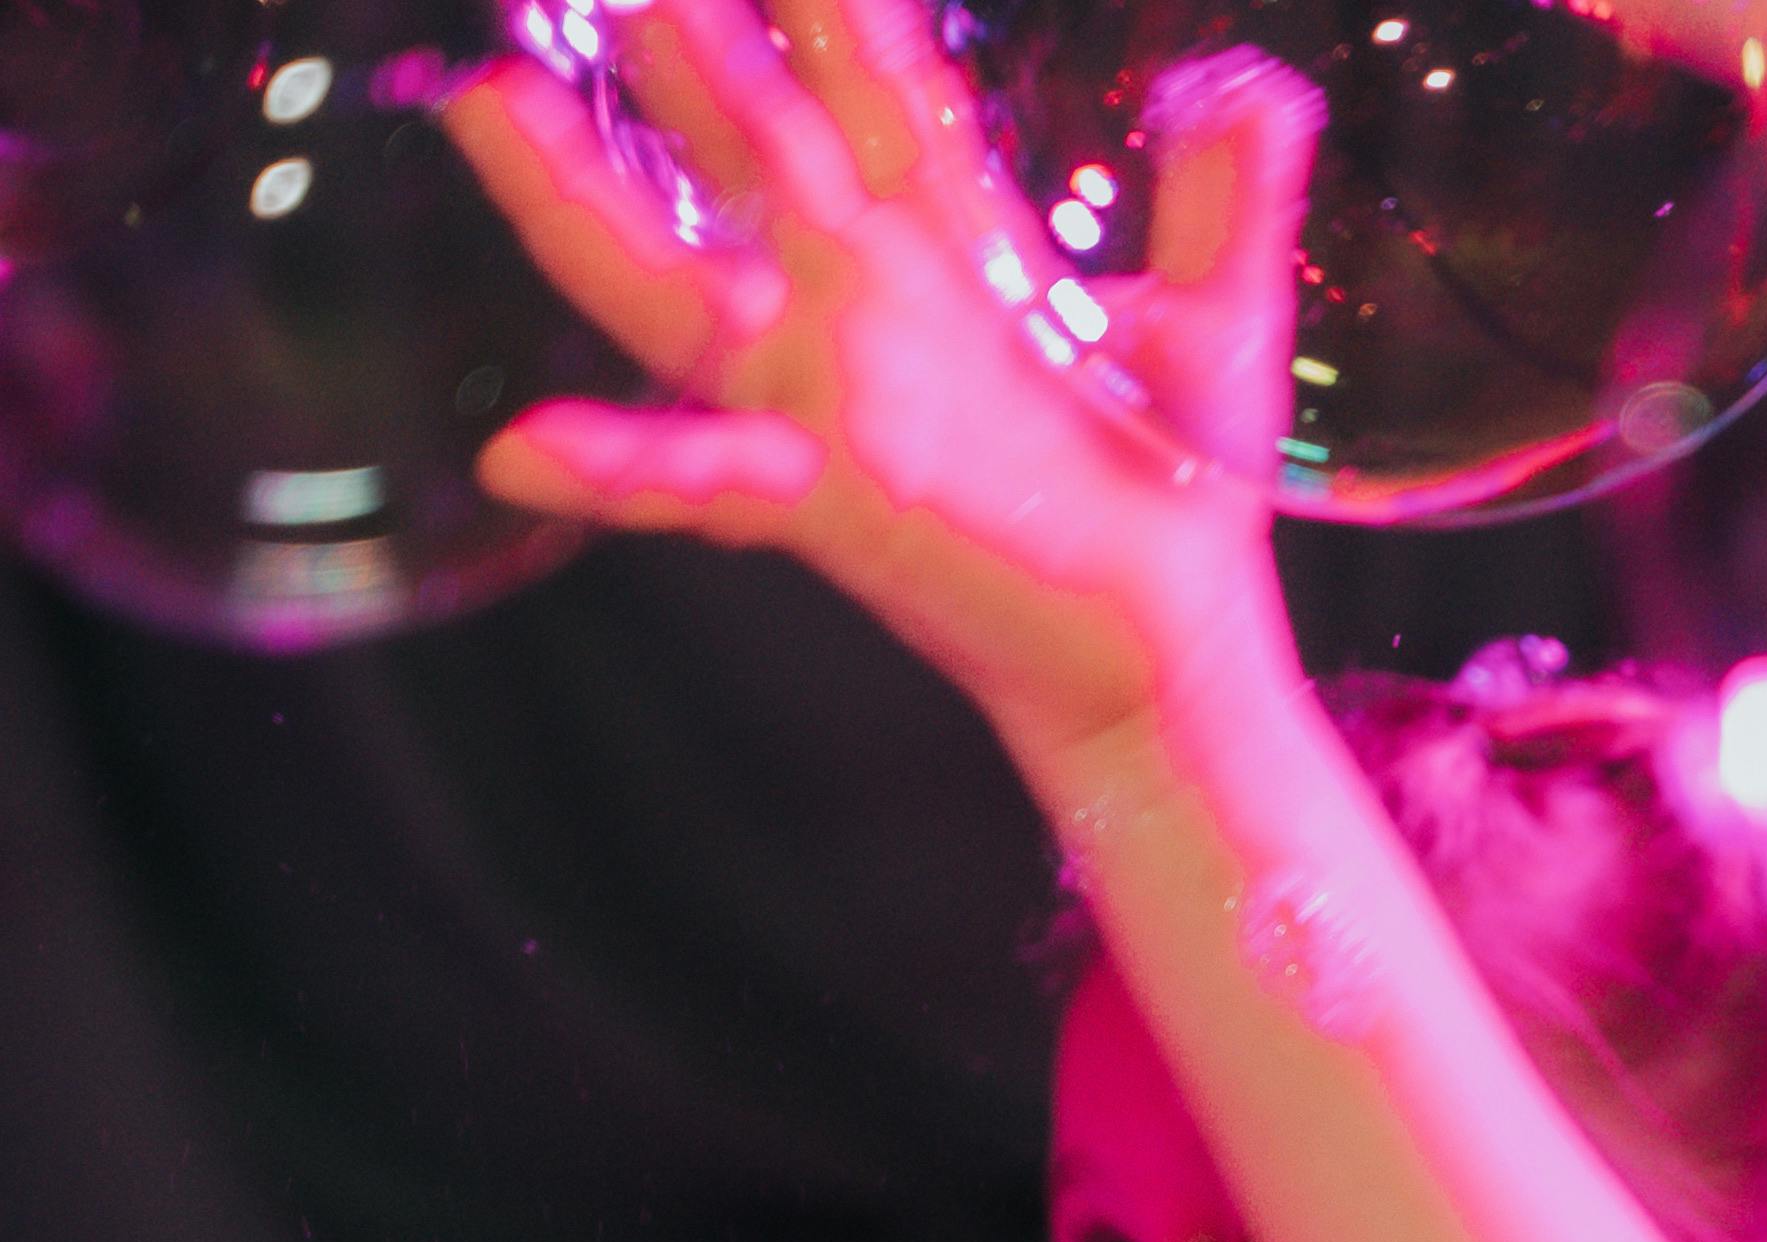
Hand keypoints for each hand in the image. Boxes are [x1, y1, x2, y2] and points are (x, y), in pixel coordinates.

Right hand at [442, 0, 1319, 794]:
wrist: (1175, 641)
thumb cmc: (1181, 489)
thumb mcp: (1218, 323)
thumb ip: (1226, 197)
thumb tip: (1260, 85)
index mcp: (949, 236)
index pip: (871, 79)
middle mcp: (867, 297)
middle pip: (755, 138)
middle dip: (687, 42)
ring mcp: (836, 395)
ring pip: (679, 280)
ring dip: (580, 202)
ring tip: (491, 108)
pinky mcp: (841, 498)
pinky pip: (712, 475)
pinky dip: (625, 465)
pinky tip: (527, 444)